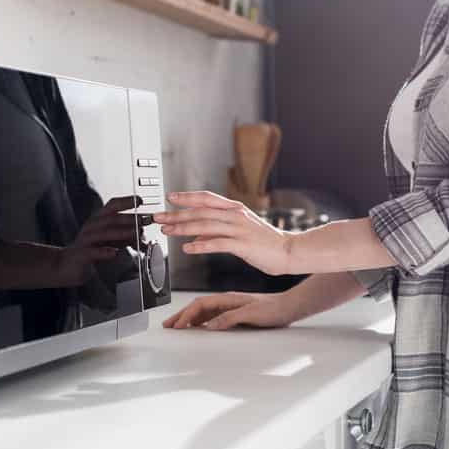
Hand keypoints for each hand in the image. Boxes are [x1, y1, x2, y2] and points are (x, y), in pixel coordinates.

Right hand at [57, 195, 142, 285]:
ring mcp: (86, 239)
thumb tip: (143, 234)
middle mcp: (92, 226)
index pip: (112, 206)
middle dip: (129, 218)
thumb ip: (126, 237)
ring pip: (104, 233)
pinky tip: (114, 253)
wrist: (67, 264)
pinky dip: (104, 252)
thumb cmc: (91, 249)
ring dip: (122, 232)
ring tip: (136, 233)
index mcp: (99, 220)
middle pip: (111, 218)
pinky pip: (93, 251)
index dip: (126, 201)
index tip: (140, 200)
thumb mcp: (110, 240)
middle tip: (144, 220)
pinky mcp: (82, 254)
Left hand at [153, 191, 292, 275]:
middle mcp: (235, 216)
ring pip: (206, 225)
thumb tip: (196, 234)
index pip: (206, 198)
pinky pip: (218, 244)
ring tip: (168, 230)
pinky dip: (201, 245)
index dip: (187, 197)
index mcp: (234, 209)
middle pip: (201, 212)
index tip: (169, 198)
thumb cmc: (265, 242)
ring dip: (184, 228)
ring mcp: (239, 229)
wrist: (289, 251)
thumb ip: (218, 229)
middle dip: (177, 214)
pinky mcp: (243, 245)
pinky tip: (188, 248)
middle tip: (159, 217)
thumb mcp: (240, 229)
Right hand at [162, 292, 297, 330]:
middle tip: (168, 325)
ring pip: (204, 311)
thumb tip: (210, 325)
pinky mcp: (237, 312)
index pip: (200, 305)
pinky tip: (200, 326)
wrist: (290, 307)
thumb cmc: (274, 310)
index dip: (185, 315)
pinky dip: (202, 320)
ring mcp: (231, 306)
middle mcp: (228, 301)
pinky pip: (214, 315)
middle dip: (181, 316)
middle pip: (198, 307)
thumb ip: (230, 318)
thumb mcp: (251, 314)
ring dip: (190, 318)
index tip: (175, 325)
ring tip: (178, 326)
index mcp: (228, 299)